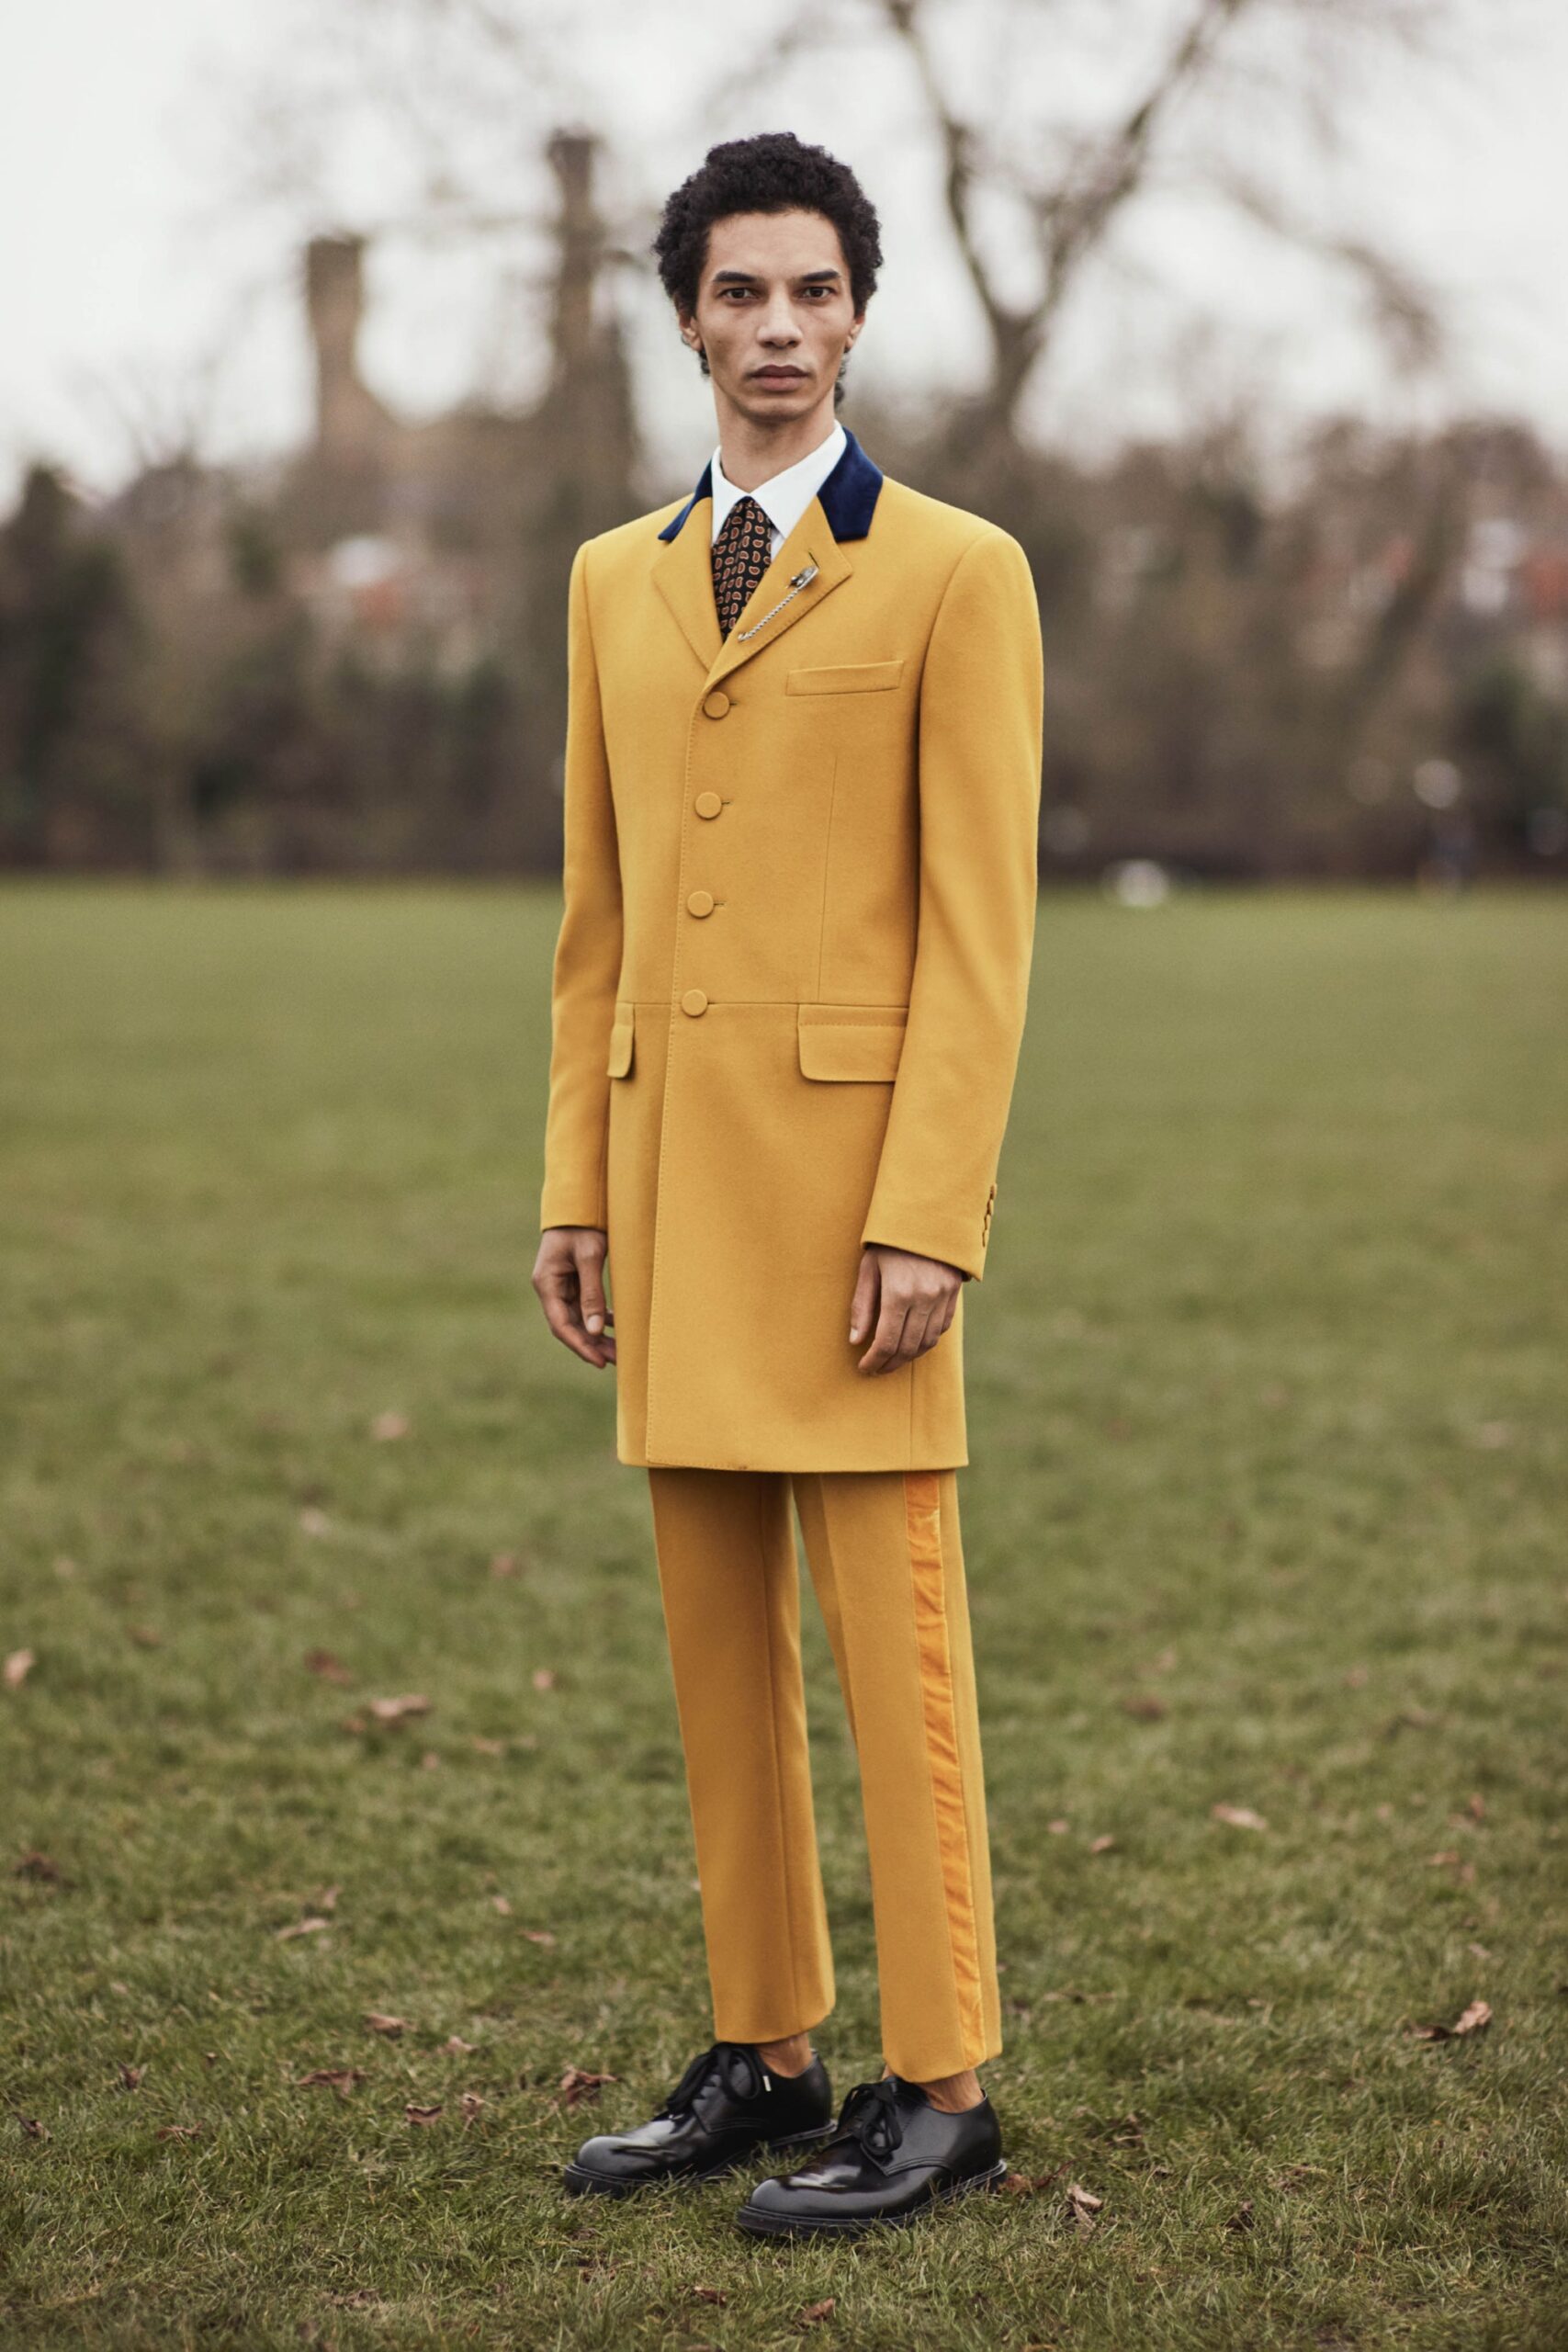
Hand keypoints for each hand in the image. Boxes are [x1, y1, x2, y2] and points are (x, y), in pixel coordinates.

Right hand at [533, 1226, 615, 1368]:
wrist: (579, 1201)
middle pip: (570, 1325)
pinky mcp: (571, 1279)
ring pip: (578, 1318)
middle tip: (617, 1360)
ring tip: (620, 1349)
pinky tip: (614, 1325)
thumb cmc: (583, 1225)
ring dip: (596, 1334)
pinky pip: (583, 1305)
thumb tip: (595, 1331)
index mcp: (546, 1283)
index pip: (562, 1325)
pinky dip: (598, 1317)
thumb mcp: (590, 1257)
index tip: (601, 1361)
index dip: (581, 1345)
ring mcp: (559, 1284)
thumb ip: (592, 1293)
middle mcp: (550, 1287)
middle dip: (592, 1344)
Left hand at [848, 1245, 961, 1374]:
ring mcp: (942, 1296)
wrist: (925, 1214)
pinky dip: (926, 1340)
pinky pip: (942, 1327)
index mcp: (898, 1293)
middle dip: (890, 1363)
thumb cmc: (889, 1240)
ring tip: (893, 1359)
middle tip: (877, 1369)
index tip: (864, 1368)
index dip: (874, 1361)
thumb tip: (856, 1341)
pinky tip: (912, 1341)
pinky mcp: (953, 1292)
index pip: (886, 1342)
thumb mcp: (869, 1269)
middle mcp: (924, 1298)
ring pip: (927, 1341)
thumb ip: (862, 1307)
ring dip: (909, 1356)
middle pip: (908, 1347)